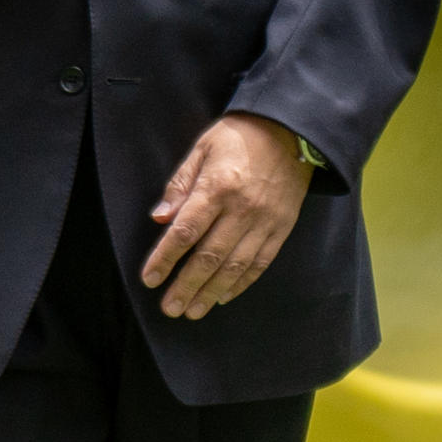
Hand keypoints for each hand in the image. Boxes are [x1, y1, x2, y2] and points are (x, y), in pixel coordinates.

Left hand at [141, 112, 307, 320]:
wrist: (291, 130)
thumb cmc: (239, 136)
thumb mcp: (202, 149)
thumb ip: (180, 185)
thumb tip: (160, 217)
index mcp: (217, 187)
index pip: (185, 231)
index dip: (165, 258)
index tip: (150, 278)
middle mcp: (242, 209)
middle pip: (209, 257)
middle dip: (186, 285)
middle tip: (170, 308)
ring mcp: (265, 221)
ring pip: (234, 266)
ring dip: (211, 292)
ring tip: (193, 311)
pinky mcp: (282, 228)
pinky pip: (260, 262)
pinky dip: (241, 283)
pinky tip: (224, 296)